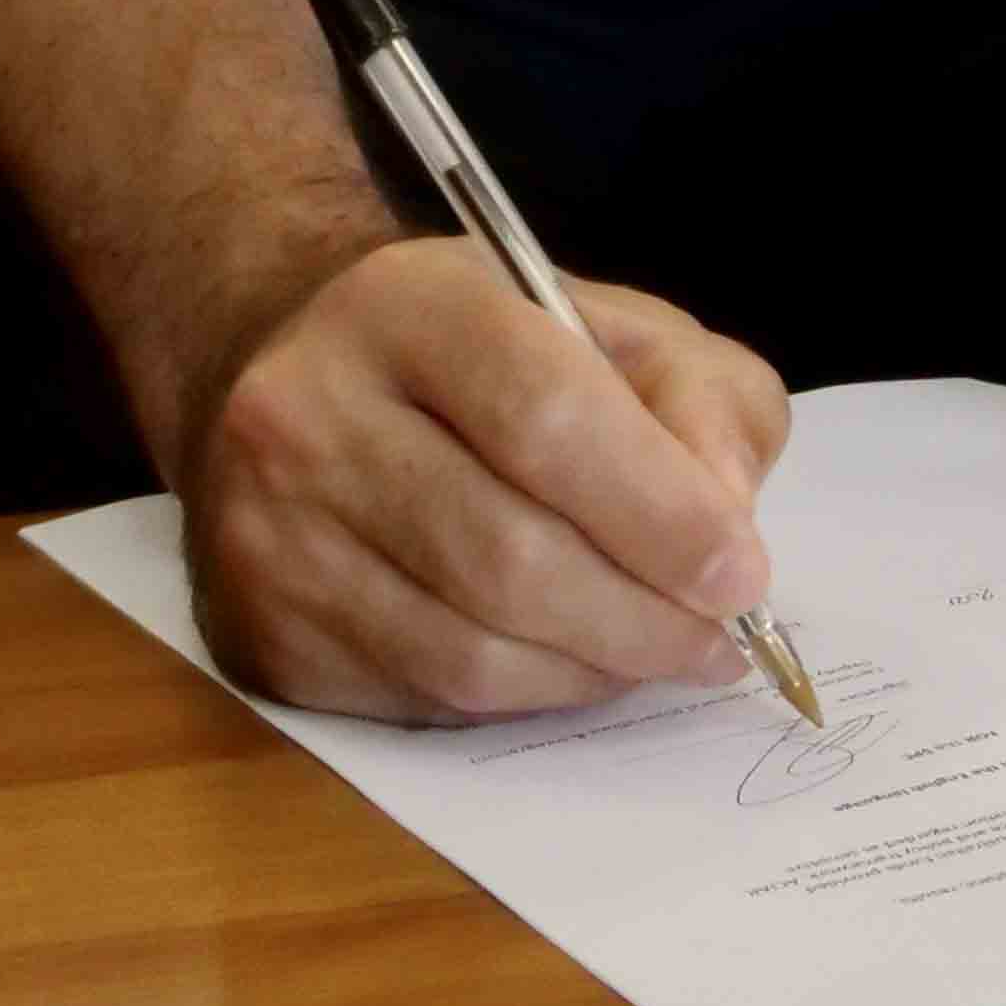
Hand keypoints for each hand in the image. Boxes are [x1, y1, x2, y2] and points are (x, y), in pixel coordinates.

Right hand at [177, 235, 793, 723]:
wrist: (302, 380)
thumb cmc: (488, 353)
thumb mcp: (613, 324)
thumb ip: (702, 399)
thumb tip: (726, 522)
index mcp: (411, 307)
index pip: (545, 416)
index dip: (659, 511)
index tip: (742, 574)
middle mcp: (311, 414)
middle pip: (506, 554)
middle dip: (643, 617)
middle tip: (720, 641)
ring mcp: (270, 535)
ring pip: (467, 650)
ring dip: (595, 671)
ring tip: (664, 654)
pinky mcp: (263, 635)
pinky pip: (424, 698)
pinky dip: (526, 697)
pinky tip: (571, 663)